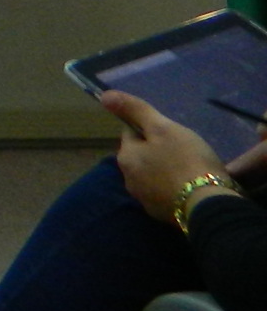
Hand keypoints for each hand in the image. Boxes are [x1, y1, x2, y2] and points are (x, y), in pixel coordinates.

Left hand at [103, 90, 235, 221]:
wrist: (208, 204)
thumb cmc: (186, 160)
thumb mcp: (163, 128)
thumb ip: (135, 110)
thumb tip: (104, 96)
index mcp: (126, 157)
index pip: (131, 134)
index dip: (151, 130)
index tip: (171, 133)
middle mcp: (127, 179)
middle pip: (140, 156)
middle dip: (157, 151)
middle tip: (183, 150)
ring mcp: (143, 200)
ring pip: (150, 175)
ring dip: (163, 170)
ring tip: (188, 169)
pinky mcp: (160, 214)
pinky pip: (163, 194)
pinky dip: (172, 188)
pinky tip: (189, 187)